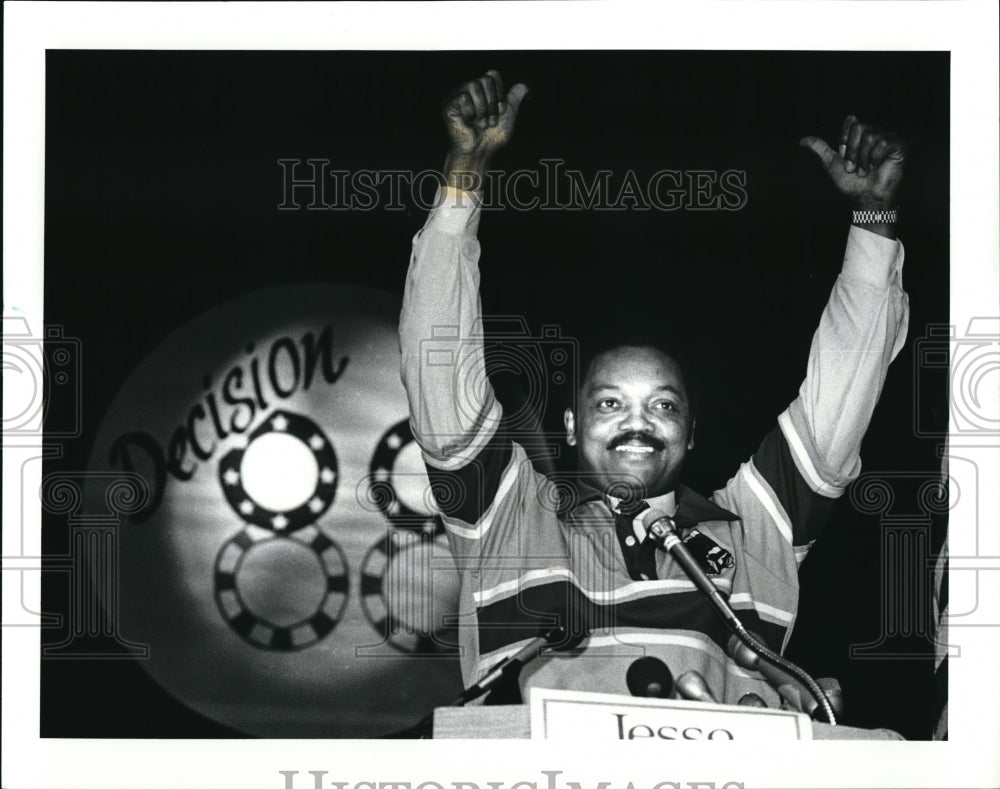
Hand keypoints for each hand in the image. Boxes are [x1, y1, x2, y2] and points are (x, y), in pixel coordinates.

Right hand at [442, 70, 528, 187]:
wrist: (480, 152)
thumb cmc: (492, 136)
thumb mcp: (508, 114)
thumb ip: (515, 98)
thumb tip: (525, 86)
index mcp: (481, 89)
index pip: (492, 75)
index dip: (500, 94)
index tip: (501, 111)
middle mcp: (468, 89)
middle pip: (484, 79)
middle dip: (492, 103)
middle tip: (491, 121)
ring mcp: (457, 95)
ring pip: (473, 85)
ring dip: (483, 109)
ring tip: (482, 124)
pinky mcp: (448, 104)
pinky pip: (463, 96)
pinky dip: (471, 112)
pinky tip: (469, 123)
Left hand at [800, 116, 906, 208]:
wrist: (864, 198)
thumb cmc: (850, 183)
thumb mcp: (830, 163)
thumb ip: (819, 148)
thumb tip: (801, 141)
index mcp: (861, 135)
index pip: (851, 122)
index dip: (845, 142)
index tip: (845, 157)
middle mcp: (876, 133)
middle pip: (860, 127)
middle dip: (852, 151)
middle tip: (853, 168)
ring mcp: (889, 138)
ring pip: (871, 136)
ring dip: (863, 158)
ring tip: (864, 171)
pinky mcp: (900, 146)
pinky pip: (884, 143)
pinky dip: (875, 158)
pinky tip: (876, 168)